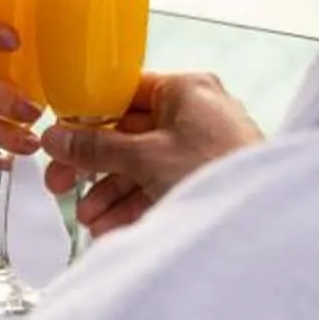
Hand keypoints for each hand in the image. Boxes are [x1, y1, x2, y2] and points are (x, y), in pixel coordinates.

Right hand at [43, 71, 262, 237]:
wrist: (263, 220)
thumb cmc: (214, 171)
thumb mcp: (146, 158)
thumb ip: (97, 148)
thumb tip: (56, 137)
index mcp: (186, 90)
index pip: (124, 94)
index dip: (88, 117)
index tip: (61, 140)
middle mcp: (196, 113)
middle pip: (129, 135)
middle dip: (95, 167)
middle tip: (61, 186)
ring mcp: (202, 148)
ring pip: (142, 166)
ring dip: (111, 194)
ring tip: (91, 220)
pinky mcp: (206, 178)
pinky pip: (160, 186)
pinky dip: (134, 206)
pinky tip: (112, 229)